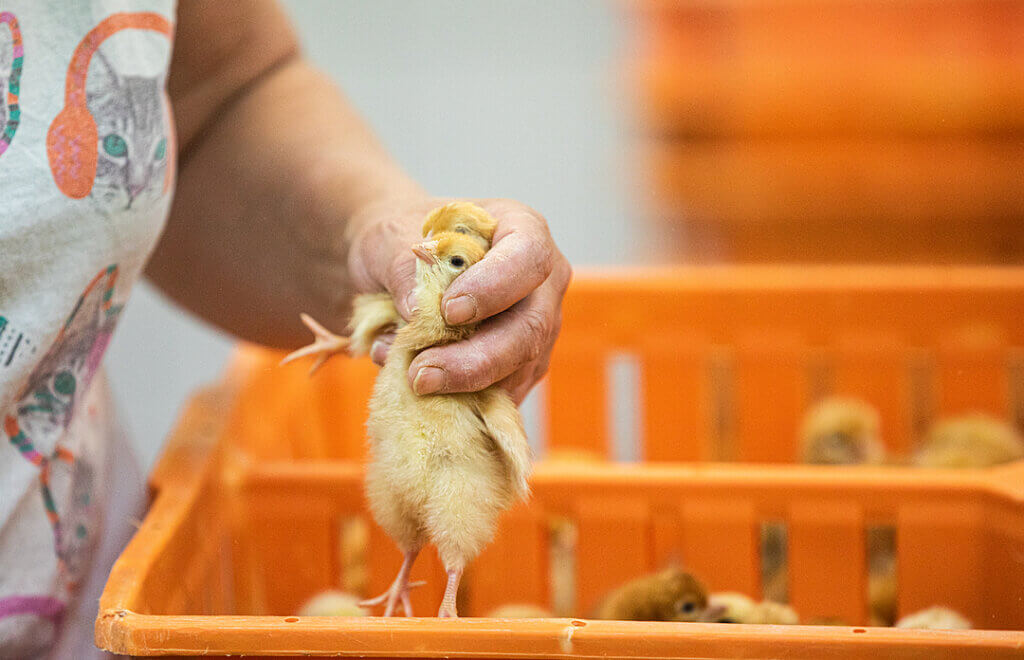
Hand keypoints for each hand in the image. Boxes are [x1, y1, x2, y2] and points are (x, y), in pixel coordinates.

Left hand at [347, 197, 570, 402]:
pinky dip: (458, 398)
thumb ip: (403, 268)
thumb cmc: (401, 240)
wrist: (395, 269)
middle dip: (477, 359)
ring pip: (518, 370)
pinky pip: (500, 394)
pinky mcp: (519, 368)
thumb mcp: (389, 238)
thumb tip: (417, 312)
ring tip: (408, 375)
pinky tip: (418, 386)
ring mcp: (535, 329)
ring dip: (462, 386)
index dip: (495, 287)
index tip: (449, 311)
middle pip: (531, 328)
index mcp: (521, 230)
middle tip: (422, 374)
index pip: (528, 258)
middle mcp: (540, 282)